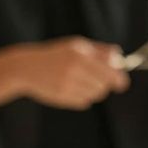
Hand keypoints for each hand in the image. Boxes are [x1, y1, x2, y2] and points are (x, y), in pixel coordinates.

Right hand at [15, 37, 129, 109]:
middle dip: (105, 84)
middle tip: (97, 80)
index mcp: (81, 54)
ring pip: (95, 94)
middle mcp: (75, 68)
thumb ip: (100, 50)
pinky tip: (71, 88)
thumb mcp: (76, 46)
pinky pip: (84, 102)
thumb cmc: (55, 55)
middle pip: (104, 85)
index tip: (121, 83)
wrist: (26, 68)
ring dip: (93, 91)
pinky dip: (82, 97)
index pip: (110, 71)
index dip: (119, 79)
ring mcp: (68, 84)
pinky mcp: (62, 97)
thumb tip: (120, 58)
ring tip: (81, 82)